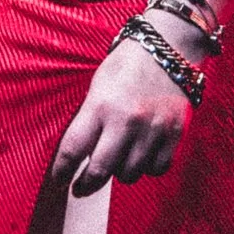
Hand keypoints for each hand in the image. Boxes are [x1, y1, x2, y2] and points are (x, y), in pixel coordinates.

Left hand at [55, 27, 201, 195]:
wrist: (168, 45)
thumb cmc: (127, 64)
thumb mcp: (98, 86)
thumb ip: (90, 119)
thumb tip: (80, 154)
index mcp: (100, 106)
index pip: (72, 150)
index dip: (61, 171)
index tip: (59, 179)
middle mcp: (126, 120)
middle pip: (100, 171)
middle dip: (86, 185)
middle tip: (81, 188)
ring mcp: (153, 129)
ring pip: (129, 174)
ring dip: (120, 172)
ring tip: (118, 160)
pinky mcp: (175, 133)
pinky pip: (157, 169)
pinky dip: (148, 167)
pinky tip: (142, 156)